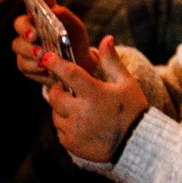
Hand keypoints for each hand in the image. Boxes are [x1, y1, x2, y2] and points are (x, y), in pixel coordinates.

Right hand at [12, 0, 93, 82]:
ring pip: (17, 45)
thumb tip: (53, 10)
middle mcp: (31, 26)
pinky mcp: (25, 63)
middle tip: (35, 36)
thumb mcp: (74, 26)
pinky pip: (23, 64)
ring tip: (43, 55)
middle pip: (19, 23)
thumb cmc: (75, 42)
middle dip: (24, 29)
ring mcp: (25, 45)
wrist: (79, 67)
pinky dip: (34, 66)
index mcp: (44, 12)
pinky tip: (45, 69)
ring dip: (30, 51)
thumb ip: (62, 17)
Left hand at [45, 36, 148, 163]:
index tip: (46, 57)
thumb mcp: (126, 83)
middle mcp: (81, 112)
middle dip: (58, 90)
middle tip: (68, 89)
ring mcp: (74, 130)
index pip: (70, 75)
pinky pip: (59, 130)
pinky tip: (82, 124)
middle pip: (55, 96)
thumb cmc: (132, 109)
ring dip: (63, 109)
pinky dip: (66, 125)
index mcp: (95, 94)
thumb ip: (112, 61)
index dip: (56, 64)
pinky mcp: (71, 143)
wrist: (135, 144)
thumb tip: (106, 38)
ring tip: (80, 109)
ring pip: (56, 114)